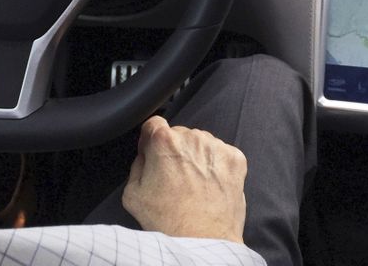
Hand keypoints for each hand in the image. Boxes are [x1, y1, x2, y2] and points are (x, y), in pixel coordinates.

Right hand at [122, 116, 246, 243]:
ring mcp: (216, 147)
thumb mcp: (132, 193)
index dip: (150, 140)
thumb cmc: (168, 222)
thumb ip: (137, 164)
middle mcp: (192, 137)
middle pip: (179, 135)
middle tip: (174, 178)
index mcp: (164, 141)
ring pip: (201, 143)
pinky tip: (210, 186)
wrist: (202, 242)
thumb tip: (145, 154)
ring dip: (197, 157)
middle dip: (175, 151)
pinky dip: (216, 167)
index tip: (153, 153)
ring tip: (194, 186)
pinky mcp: (235, 159)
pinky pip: (221, 154)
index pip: (154, 124)